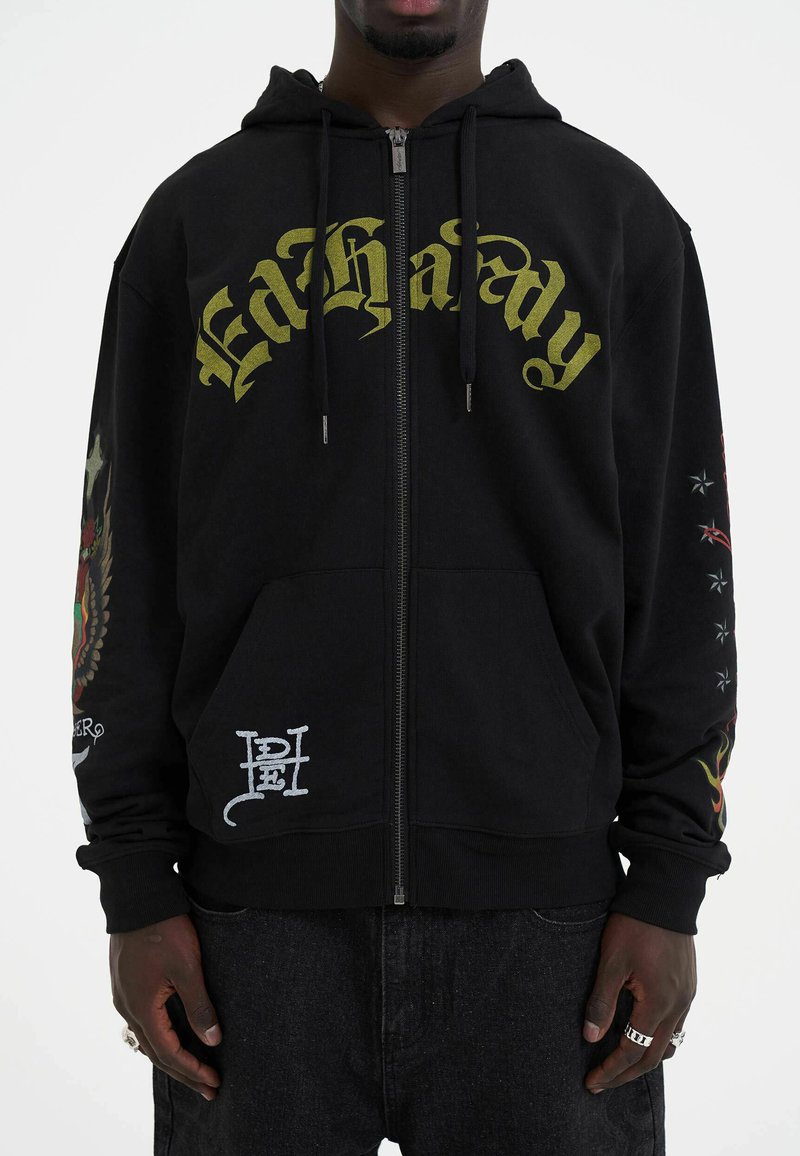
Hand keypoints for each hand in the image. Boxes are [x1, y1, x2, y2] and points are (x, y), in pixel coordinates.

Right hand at [110, 914, 221, 1100]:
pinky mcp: (126, 982)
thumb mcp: (188, 968)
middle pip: (156, 1052)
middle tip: (209, 1088)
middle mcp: (127, 1007)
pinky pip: (142, 1021)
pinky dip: (159, 1037)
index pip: (168, 1053)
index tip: (214, 1082)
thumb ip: (199, 1007)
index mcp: (141, 1008)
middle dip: (183, 1072)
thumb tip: (213, 1041)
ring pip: (147, 1038)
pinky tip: (171, 1037)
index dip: (192, 1070)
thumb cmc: (165, 930)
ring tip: (192, 1070)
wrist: (138, 897)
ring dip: (171, 1056)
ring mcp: (124, 995)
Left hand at [582, 912, 695, 1092]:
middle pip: (652, 1055)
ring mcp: (687, 996)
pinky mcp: (688, 985)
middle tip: (600, 1082)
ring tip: (619, 1064)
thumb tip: (590, 1037)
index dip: (610, 1069)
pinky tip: (640, 1033)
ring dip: (643, 1057)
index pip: (633, 1051)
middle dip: (625, 1073)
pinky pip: (675, 1024)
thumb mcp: (611, 961)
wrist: (666, 895)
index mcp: (659, 1003)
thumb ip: (601, 1001)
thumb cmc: (635, 925)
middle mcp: (678, 1006)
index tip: (591, 1081)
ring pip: (667, 1042)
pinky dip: (656, 1038)